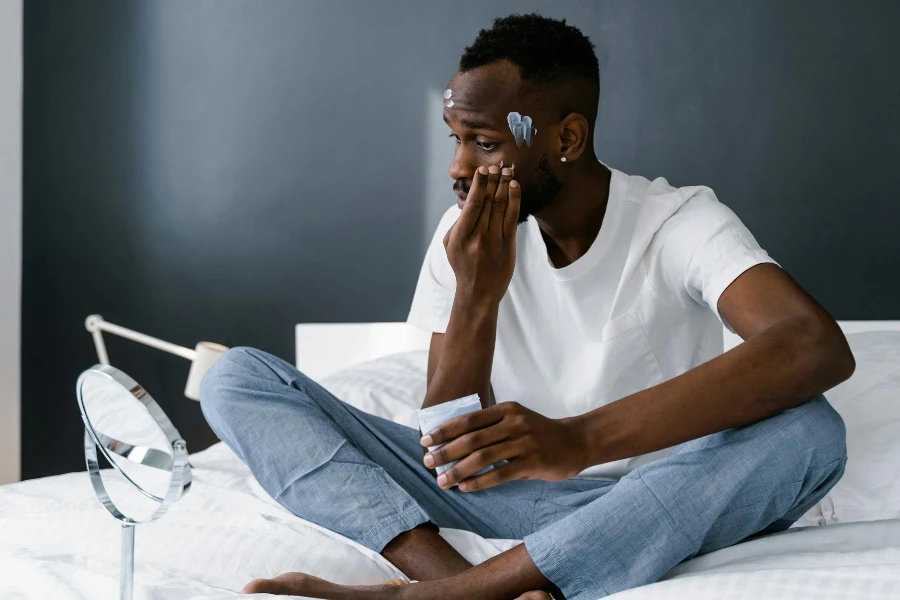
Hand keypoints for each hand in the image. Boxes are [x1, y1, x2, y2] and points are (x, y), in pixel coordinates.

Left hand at [421, 402, 586, 490]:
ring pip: (482, 458)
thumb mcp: (516, 418)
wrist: (575, 441)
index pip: (468, 419)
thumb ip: (491, 425)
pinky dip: (479, 481)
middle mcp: (514, 423)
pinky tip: (465, 487)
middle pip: (471, 439)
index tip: (426, 440)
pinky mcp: (532, 463)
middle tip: (427, 462)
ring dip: (458, 470)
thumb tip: (454, 440)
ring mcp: (524, 443)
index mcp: (506, 410)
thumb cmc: (538, 432)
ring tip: (442, 480)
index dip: (444, 430)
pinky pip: (499, 474)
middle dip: (445, 451)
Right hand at [444, 165, 519, 304]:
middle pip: (488, 202)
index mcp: (459, 236)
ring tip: (507, 170)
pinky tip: (515, 186)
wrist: (478, 293)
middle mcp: (477, 238)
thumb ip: (459, 222)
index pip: (472, 205)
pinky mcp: (507, 245)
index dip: (479, 185)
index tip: (483, 171)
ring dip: (505, 185)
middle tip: (498, 165)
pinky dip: (514, 200)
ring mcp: (494, 242)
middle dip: (493, 181)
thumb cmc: (462, 265)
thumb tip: (470, 200)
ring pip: (501, 207)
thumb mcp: (450, 245)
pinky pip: (512, 218)